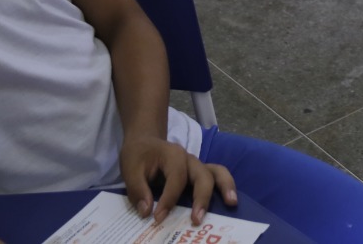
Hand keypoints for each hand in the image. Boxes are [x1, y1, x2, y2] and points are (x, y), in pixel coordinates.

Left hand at [118, 135, 237, 224]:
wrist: (145, 142)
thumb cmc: (138, 155)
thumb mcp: (130, 169)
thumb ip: (137, 190)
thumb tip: (147, 212)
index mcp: (173, 155)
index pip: (176, 179)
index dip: (168, 199)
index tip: (158, 218)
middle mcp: (189, 159)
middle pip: (202, 175)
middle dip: (201, 198)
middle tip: (196, 220)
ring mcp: (197, 166)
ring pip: (217, 172)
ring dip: (225, 187)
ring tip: (232, 203)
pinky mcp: (199, 173)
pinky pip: (217, 177)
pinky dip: (225, 187)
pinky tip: (229, 202)